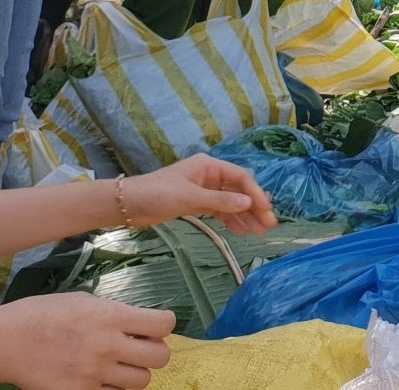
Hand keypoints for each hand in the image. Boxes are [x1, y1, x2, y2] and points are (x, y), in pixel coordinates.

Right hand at [0, 293, 174, 388]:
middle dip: (154, 352)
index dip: (163, 325)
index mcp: (110, 316)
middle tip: (139, 349)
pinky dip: (112, 389)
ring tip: (116, 365)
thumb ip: (114, 313)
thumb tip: (139, 324)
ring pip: (142, 382)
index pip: (163, 324)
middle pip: (160, 358)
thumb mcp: (83, 301)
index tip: (155, 326)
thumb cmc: (43, 314)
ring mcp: (95, 374)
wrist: (7, 341)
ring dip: (134, 373)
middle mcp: (107, 345)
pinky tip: (99, 379)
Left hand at [121, 155, 277, 235]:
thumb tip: (248, 204)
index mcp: (208, 166)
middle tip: (269, 226)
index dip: (256, 194)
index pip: (240, 178)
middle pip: (238, 190)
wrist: (129, 204)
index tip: (267, 212)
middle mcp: (208, 175)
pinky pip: (219, 210)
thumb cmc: (158, 194)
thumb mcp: (190, 198)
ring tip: (259, 232)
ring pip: (230, 202)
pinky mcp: (195, 202)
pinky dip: (230, 220)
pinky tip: (241, 230)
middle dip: (254, 207)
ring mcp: (202, 189)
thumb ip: (220, 202)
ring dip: (245, 216)